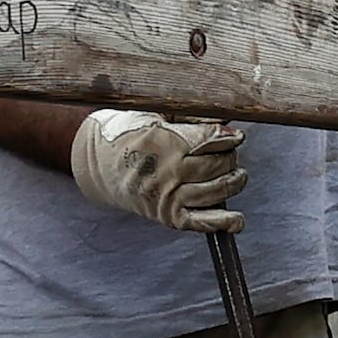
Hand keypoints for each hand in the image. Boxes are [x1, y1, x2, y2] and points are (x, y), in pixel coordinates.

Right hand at [71, 107, 245, 230]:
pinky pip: (201, 222)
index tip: (237, 136)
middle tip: (228, 152)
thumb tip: (227, 123)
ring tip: (236, 174)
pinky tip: (237, 221)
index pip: (209, 140)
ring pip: (216, 191)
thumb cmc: (130, 134)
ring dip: (233, 182)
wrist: (99, 163)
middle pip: (217, 165)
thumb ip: (191, 118)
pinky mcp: (167, 217)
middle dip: (229, 157)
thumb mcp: (156, 116)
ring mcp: (167, 197)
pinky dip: (223, 222)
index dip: (228, 137)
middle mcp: (166, 172)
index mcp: (162, 142)